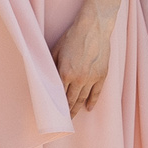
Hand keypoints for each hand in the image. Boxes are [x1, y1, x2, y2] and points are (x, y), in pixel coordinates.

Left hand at [52, 0, 114, 114]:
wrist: (94, 27)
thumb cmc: (72, 36)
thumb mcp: (55, 50)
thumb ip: (51, 66)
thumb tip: (46, 78)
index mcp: (65, 73)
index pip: (58, 95)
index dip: (56, 105)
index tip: (53, 113)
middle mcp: (78, 78)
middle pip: (71, 100)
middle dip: (66, 111)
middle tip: (63, 120)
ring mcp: (92, 78)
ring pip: (83, 98)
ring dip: (77, 108)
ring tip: (73, 116)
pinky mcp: (102, 75)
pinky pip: (97, 93)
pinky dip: (92, 101)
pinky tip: (88, 108)